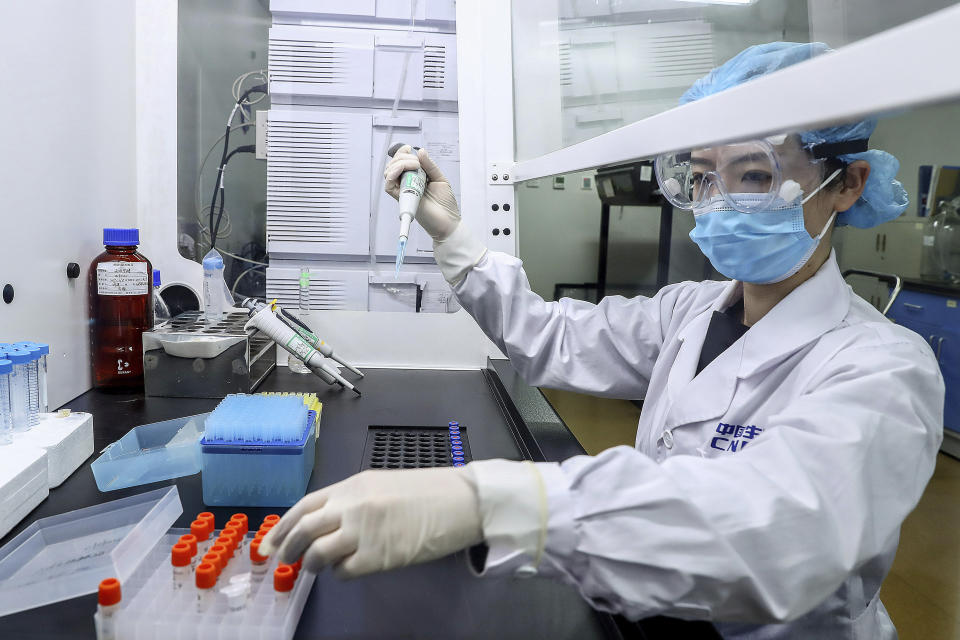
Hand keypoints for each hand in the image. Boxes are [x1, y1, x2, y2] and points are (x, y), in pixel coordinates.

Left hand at [258, 467, 482, 577]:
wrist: (460, 502)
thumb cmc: (426, 492)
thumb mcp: (381, 484)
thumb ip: (351, 500)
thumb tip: (325, 521)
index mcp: (352, 486)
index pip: (305, 506)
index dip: (282, 526)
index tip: (270, 542)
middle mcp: (352, 506)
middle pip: (305, 529)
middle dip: (287, 547)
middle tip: (283, 559)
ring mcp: (364, 532)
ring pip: (318, 553)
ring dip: (311, 563)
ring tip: (314, 567)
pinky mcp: (378, 557)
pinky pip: (343, 570)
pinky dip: (338, 573)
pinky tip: (346, 569)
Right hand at [384, 145, 460, 240]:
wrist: (447, 222)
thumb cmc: (446, 203)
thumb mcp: (440, 179)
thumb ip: (430, 165)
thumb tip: (420, 151)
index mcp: (416, 177)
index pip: (402, 161)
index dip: (402, 153)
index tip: (409, 148)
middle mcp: (407, 183)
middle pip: (394, 165)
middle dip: (402, 157)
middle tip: (417, 162)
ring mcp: (403, 191)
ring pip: (389, 173)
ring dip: (399, 164)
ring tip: (414, 167)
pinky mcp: (401, 199)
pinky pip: (388, 186)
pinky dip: (392, 175)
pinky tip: (402, 172)